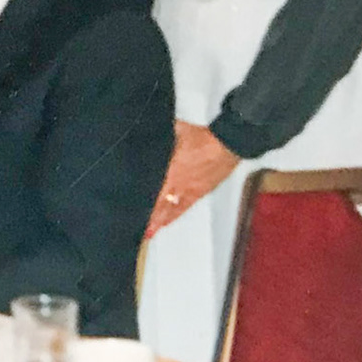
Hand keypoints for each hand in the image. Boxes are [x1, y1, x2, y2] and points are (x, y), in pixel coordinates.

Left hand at [146, 120, 240, 238]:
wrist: (227, 145)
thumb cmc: (203, 138)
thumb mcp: (177, 131)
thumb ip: (162, 135)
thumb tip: (149, 130)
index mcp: (172, 170)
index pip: (155, 191)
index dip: (145, 203)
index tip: (134, 212)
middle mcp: (180, 183)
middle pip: (161, 204)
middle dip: (151, 217)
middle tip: (140, 229)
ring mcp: (191, 190)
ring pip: (172, 209)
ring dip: (161, 220)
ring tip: (151, 231)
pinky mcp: (201, 192)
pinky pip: (185, 206)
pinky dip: (175, 214)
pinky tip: (168, 220)